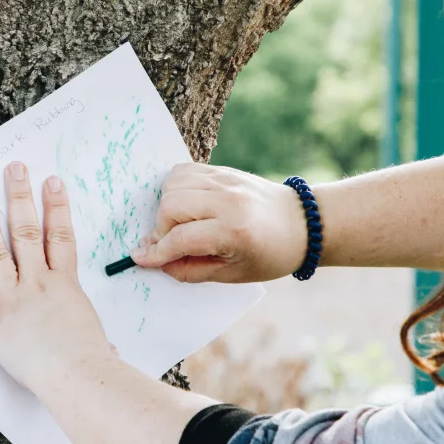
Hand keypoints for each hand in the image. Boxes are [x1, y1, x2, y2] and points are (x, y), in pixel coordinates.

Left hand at [0, 162, 111, 393]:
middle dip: (20, 197)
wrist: (74, 374)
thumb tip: (108, 348)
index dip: (56, 206)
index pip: (60, 235)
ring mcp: (13, 297)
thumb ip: (98, 337)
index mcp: (65, 284)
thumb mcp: (98, 339)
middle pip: (27, 231)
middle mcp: (38, 282)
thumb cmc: (91, 360)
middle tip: (14, 170)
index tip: (52, 182)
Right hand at [131, 163, 308, 282]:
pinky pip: (184, 171)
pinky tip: (187, 206)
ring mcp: (226, 179)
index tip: (140, 259)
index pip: (180, 238)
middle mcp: (228, 200)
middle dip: (162, 229)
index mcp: (234, 230)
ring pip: (173, 184)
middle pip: (170, 205)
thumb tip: (157, 262)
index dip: (156, 252)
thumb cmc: (270, 254)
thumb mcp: (232, 274)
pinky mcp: (224, 169)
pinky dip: (177, 189)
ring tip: (180, 224)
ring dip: (167, 207)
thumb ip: (190, 269)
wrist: (303, 223)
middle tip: (170, 244)